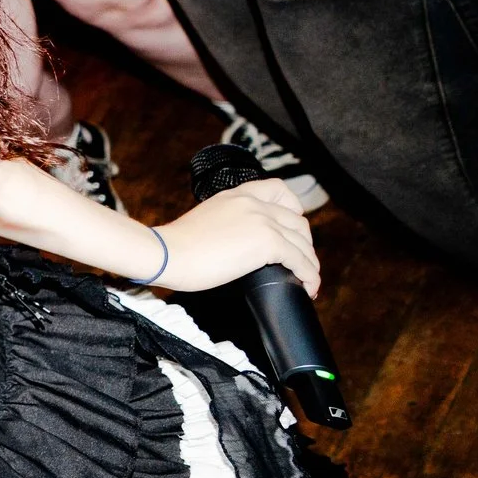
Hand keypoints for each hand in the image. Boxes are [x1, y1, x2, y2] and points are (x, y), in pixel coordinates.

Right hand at [152, 179, 319, 296]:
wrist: (166, 254)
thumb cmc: (176, 246)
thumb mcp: (206, 220)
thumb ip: (227, 222)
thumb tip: (236, 244)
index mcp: (237, 194)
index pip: (280, 190)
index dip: (294, 210)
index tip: (291, 229)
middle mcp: (254, 203)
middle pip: (298, 220)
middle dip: (304, 243)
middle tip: (298, 262)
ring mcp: (263, 221)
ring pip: (303, 242)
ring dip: (310, 263)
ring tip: (307, 280)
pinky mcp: (268, 242)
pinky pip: (301, 260)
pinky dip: (310, 276)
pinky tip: (308, 287)